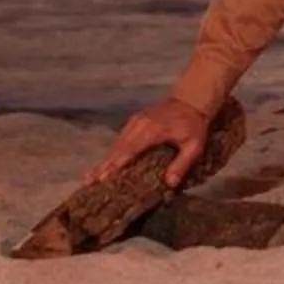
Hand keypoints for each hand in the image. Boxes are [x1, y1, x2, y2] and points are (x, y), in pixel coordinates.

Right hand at [89, 96, 210, 185]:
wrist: (191, 101)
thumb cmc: (193, 126)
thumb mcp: (194, 146)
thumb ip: (182, 164)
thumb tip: (169, 183)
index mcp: (152, 131)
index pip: (130, 150)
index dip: (115, 165)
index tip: (103, 177)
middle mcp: (139, 125)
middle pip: (117, 148)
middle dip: (103, 166)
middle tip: (88, 182)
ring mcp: (134, 122)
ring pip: (116, 144)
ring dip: (104, 160)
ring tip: (90, 178)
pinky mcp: (133, 121)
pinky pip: (120, 139)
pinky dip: (111, 152)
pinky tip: (103, 165)